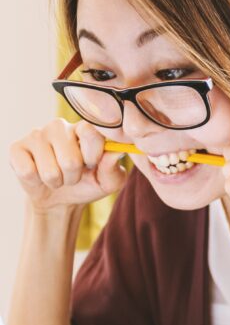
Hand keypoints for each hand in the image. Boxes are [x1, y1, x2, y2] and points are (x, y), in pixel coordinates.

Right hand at [9, 118, 126, 212]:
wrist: (61, 199)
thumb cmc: (88, 184)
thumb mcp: (108, 181)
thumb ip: (114, 168)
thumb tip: (117, 152)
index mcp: (84, 129)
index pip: (90, 133)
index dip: (93, 155)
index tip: (92, 165)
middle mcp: (60, 126)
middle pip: (70, 160)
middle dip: (74, 177)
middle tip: (73, 175)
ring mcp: (36, 135)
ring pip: (50, 170)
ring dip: (57, 181)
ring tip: (58, 176)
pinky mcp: (17, 148)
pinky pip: (28, 171)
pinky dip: (37, 181)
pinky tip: (38, 174)